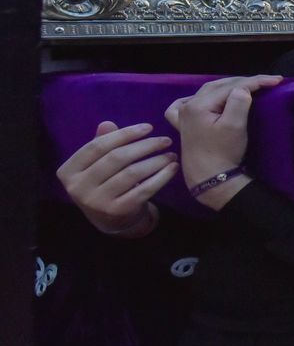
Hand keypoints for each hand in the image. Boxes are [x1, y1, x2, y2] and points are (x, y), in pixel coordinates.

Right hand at [56, 121, 177, 236]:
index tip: (149, 127)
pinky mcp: (118, 211)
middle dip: (144, 146)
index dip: (124, 134)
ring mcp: (98, 201)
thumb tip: (108, 124)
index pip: (97, 146)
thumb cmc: (104, 184)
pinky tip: (172, 168)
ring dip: (156, 160)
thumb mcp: (97, 165)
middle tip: (165, 140)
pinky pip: (144, 189)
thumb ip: (101, 144)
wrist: (111, 220)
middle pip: (116, 158)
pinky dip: (161, 176)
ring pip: (132, 173)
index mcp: (68, 171)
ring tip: (171, 154)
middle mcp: (78, 187)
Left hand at [165, 75, 280, 209]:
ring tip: (245, 86)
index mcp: (198, 105)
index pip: (230, 86)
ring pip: (206, 92)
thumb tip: (243, 89)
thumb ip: (238, 102)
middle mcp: (187, 106)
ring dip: (226, 87)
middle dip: (242, 82)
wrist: (209, 178)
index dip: (255, 81)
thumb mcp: (234, 126)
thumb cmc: (223, 153)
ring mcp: (183, 116)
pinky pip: (183, 105)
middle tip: (265, 82)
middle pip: (218, 86)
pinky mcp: (183, 126)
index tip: (276, 81)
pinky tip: (198, 100)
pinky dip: (194, 98)